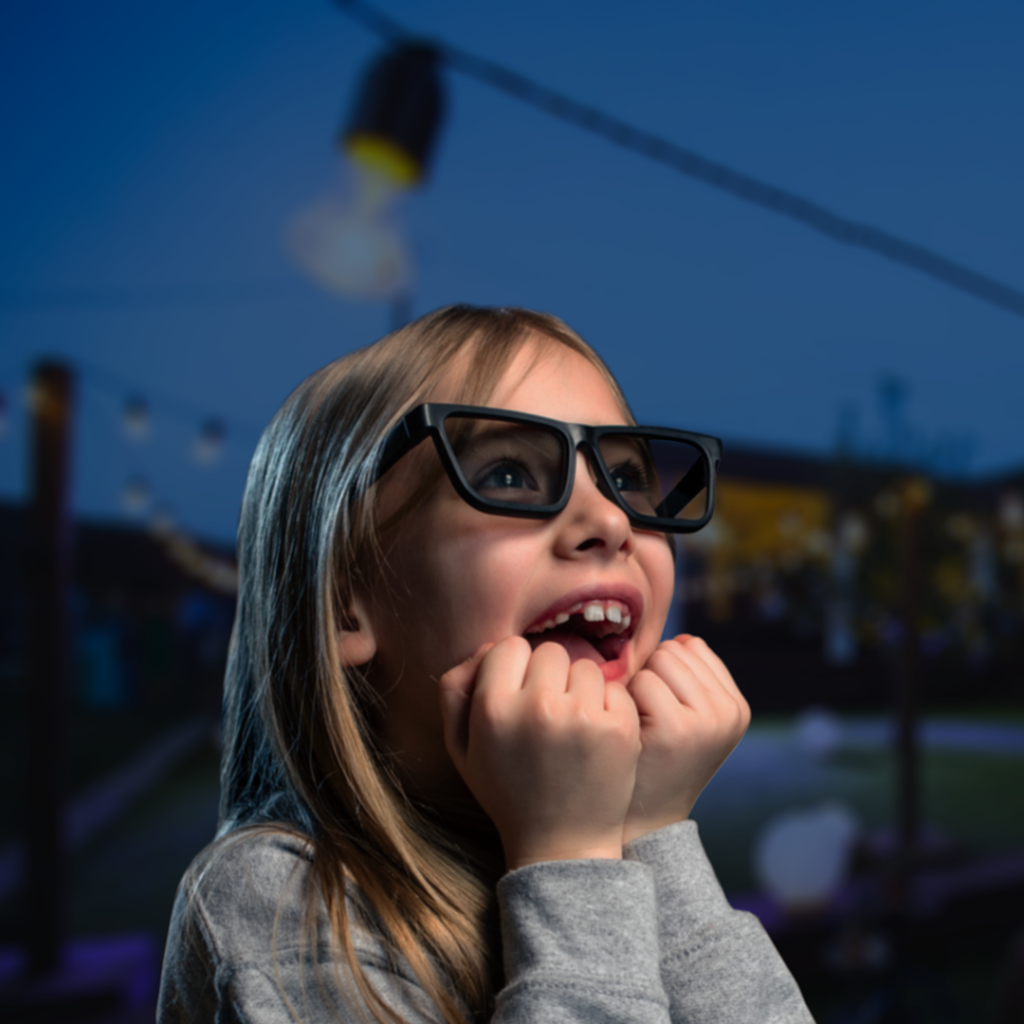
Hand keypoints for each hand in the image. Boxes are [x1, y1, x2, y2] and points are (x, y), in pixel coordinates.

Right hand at [439, 637, 640, 869]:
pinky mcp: (620, 727)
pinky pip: (615, 688)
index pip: (508, 646)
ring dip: (580, 689)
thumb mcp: (461, 747)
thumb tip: (486, 648)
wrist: (561, 844)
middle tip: (547, 714)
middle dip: (549, 676)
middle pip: (549, 652)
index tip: (519, 695)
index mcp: (493, 709)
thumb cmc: (508, 791)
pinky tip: (596, 736)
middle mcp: (537, 707)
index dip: (513, 668)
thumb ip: (456, 690)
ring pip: (585, 666)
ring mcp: (582, 716)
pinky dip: (608, 707)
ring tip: (572, 727)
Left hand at [622, 635, 749, 844]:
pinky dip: (628, 700)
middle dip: (652, 675)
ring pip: (659, 660)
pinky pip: (642, 681)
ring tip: (643, 724)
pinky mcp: (678, 729)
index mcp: (737, 707)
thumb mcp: (688, 717)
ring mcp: (707, 721)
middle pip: (674, 649)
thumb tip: (681, 637)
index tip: (662, 708)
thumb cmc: (655, 759)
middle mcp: (730, 713)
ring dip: (639, 685)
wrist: (642, 819)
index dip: (665, 671)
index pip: (692, 647)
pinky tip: (634, 732)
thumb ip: (689, 677)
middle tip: (648, 718)